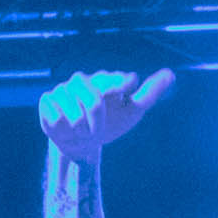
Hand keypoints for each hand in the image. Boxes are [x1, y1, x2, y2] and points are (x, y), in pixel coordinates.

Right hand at [39, 69, 175, 161]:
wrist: (81, 143)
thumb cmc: (109, 124)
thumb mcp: (132, 112)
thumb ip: (149, 93)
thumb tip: (170, 74)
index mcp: (104, 81)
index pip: (115, 80)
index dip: (121, 84)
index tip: (130, 84)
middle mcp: (83, 81)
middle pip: (94, 100)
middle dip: (98, 121)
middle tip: (98, 131)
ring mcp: (63, 90)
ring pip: (76, 114)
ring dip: (82, 130)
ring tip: (81, 131)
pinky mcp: (47, 102)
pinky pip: (57, 118)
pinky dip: (64, 130)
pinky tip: (65, 128)